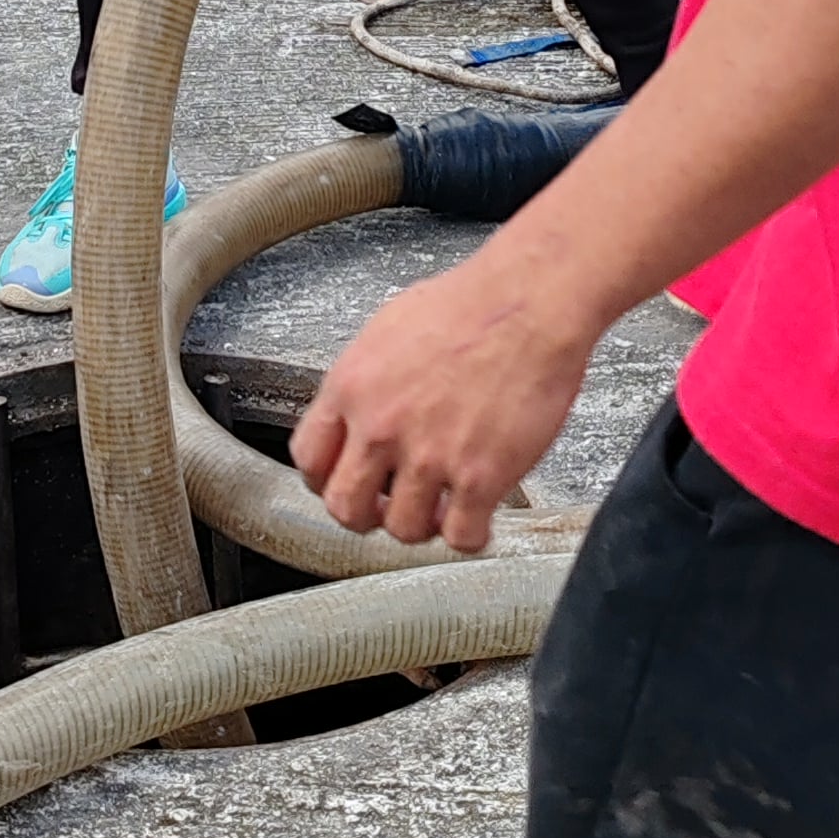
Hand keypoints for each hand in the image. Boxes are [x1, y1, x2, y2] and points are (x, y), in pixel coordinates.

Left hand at [290, 241, 599, 553]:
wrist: (529, 301)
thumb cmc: (473, 302)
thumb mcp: (389, 328)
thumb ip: (367, 380)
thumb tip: (361, 407)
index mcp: (352, 386)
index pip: (309, 459)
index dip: (325, 480)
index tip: (342, 482)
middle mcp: (381, 426)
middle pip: (345, 507)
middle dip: (365, 515)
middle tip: (386, 507)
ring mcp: (429, 456)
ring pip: (402, 529)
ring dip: (421, 525)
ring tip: (440, 509)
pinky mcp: (480, 476)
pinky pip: (461, 536)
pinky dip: (470, 534)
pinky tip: (478, 517)